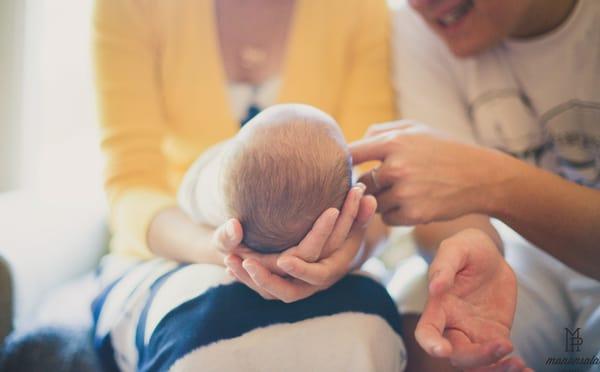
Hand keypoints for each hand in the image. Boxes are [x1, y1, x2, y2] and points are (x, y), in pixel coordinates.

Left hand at [213, 184, 376, 301]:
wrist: (336, 249)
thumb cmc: (346, 229)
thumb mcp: (355, 220)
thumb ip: (362, 210)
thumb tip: (369, 198)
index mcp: (331, 269)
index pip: (316, 275)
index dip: (301, 269)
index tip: (283, 260)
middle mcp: (312, 284)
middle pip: (287, 292)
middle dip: (265, 279)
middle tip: (245, 261)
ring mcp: (295, 285)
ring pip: (270, 292)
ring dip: (248, 279)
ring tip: (230, 259)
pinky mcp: (281, 282)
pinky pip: (261, 286)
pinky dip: (245, 277)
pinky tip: (229, 262)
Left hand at [350, 121, 523, 225]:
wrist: (480, 177)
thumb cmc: (443, 150)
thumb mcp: (416, 129)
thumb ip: (381, 131)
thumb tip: (354, 143)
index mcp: (394, 142)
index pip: (351, 153)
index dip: (345, 162)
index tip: (346, 168)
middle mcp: (397, 167)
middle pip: (360, 183)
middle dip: (369, 185)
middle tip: (386, 182)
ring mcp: (405, 192)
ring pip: (373, 203)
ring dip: (381, 200)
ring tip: (404, 190)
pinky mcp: (414, 214)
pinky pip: (387, 218)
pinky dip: (394, 214)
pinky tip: (412, 203)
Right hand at [415, 228, 527, 370]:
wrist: (490, 255)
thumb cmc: (466, 248)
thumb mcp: (455, 248)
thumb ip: (444, 266)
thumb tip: (434, 287)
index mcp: (439, 307)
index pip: (427, 332)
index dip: (431, 344)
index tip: (442, 350)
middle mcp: (453, 325)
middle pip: (457, 356)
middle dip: (477, 358)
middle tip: (503, 345)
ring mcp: (474, 334)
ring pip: (478, 365)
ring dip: (496, 370)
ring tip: (520, 365)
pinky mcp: (495, 336)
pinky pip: (500, 359)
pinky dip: (512, 370)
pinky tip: (528, 370)